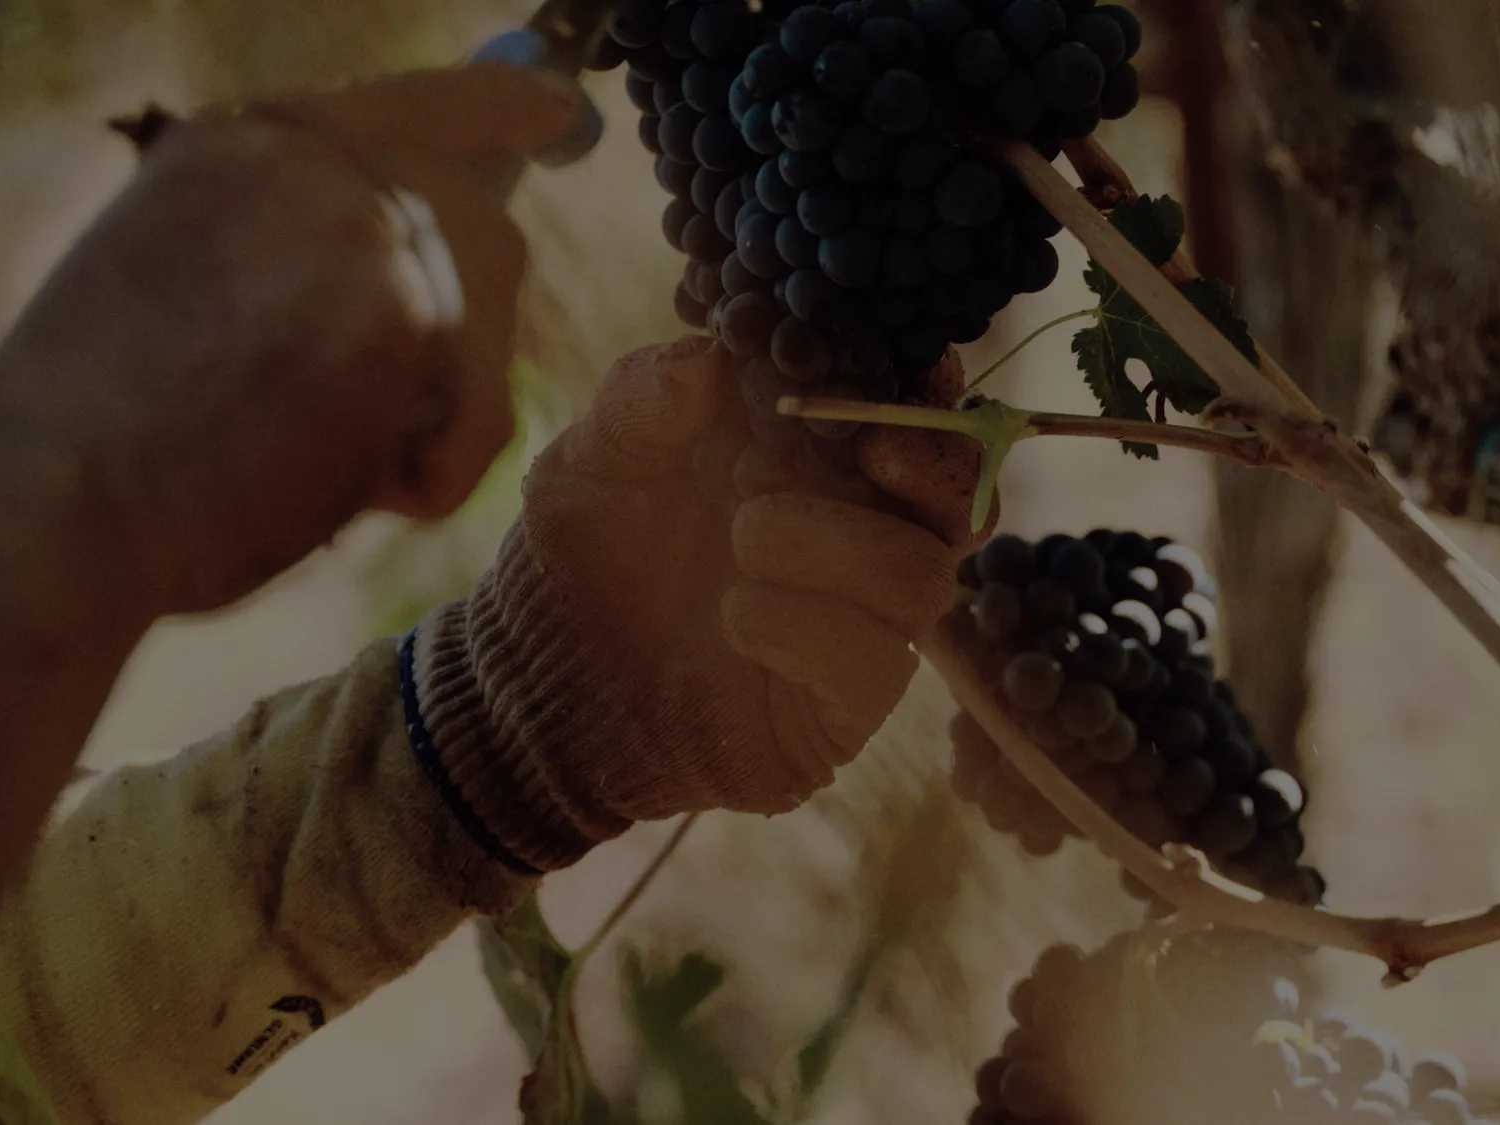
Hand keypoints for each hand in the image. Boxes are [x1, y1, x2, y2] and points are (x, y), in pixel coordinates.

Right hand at [0, 64, 589, 615]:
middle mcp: (314, 164)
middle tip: (414, 428)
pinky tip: (346, 488)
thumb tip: (427, 275)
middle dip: (471, 340)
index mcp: (245, 150)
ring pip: (486, 330)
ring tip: (328, 464)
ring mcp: (364, 227)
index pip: (415, 102)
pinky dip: (435, 472)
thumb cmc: (108, 441)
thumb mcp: (194, 291)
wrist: (54, 502)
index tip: (555, 108)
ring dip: (434, 420)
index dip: (497, 103)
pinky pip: (484, 411)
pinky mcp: (406, 312)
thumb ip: (297, 254)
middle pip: (482, 228)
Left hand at [411, 337, 988, 870]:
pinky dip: (809, 627)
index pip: (914, 420)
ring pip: (924, 579)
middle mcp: (858, 544)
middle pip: (962, 501)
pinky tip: (736, 614)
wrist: (538, 684)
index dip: (927, 390)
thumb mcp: (593, 462)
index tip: (900, 363)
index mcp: (818, 466)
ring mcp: (856, 630)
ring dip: (842, 543)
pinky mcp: (838, 711)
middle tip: (871, 446)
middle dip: (936, 465)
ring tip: (746, 535)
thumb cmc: (582, 558)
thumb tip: (710, 353)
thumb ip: (645, 403)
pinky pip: (877, 666)